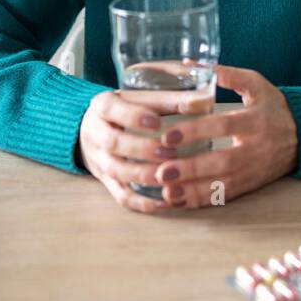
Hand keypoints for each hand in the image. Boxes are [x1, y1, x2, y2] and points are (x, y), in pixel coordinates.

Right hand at [77, 89, 178, 213]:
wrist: (97, 128)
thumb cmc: (129, 110)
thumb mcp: (143, 98)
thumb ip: (171, 100)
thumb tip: (205, 102)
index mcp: (102, 105)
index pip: (110, 108)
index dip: (133, 116)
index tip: (157, 122)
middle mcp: (94, 132)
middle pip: (113, 142)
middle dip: (142, 149)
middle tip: (170, 152)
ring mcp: (98, 159)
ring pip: (116, 171)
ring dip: (143, 175)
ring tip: (170, 176)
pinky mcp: (106, 182)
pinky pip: (120, 196)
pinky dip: (142, 202)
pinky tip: (165, 202)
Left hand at [151, 65, 298, 208]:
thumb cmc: (274, 105)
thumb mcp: (256, 83)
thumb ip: (226, 74)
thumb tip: (188, 64)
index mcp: (255, 120)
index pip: (223, 126)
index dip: (195, 131)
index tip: (167, 136)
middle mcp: (256, 148)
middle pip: (222, 161)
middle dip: (191, 169)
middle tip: (161, 171)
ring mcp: (254, 170)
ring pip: (223, 185)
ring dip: (193, 191)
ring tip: (166, 193)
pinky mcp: (252, 184)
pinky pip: (226, 196)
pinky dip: (202, 201)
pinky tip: (180, 202)